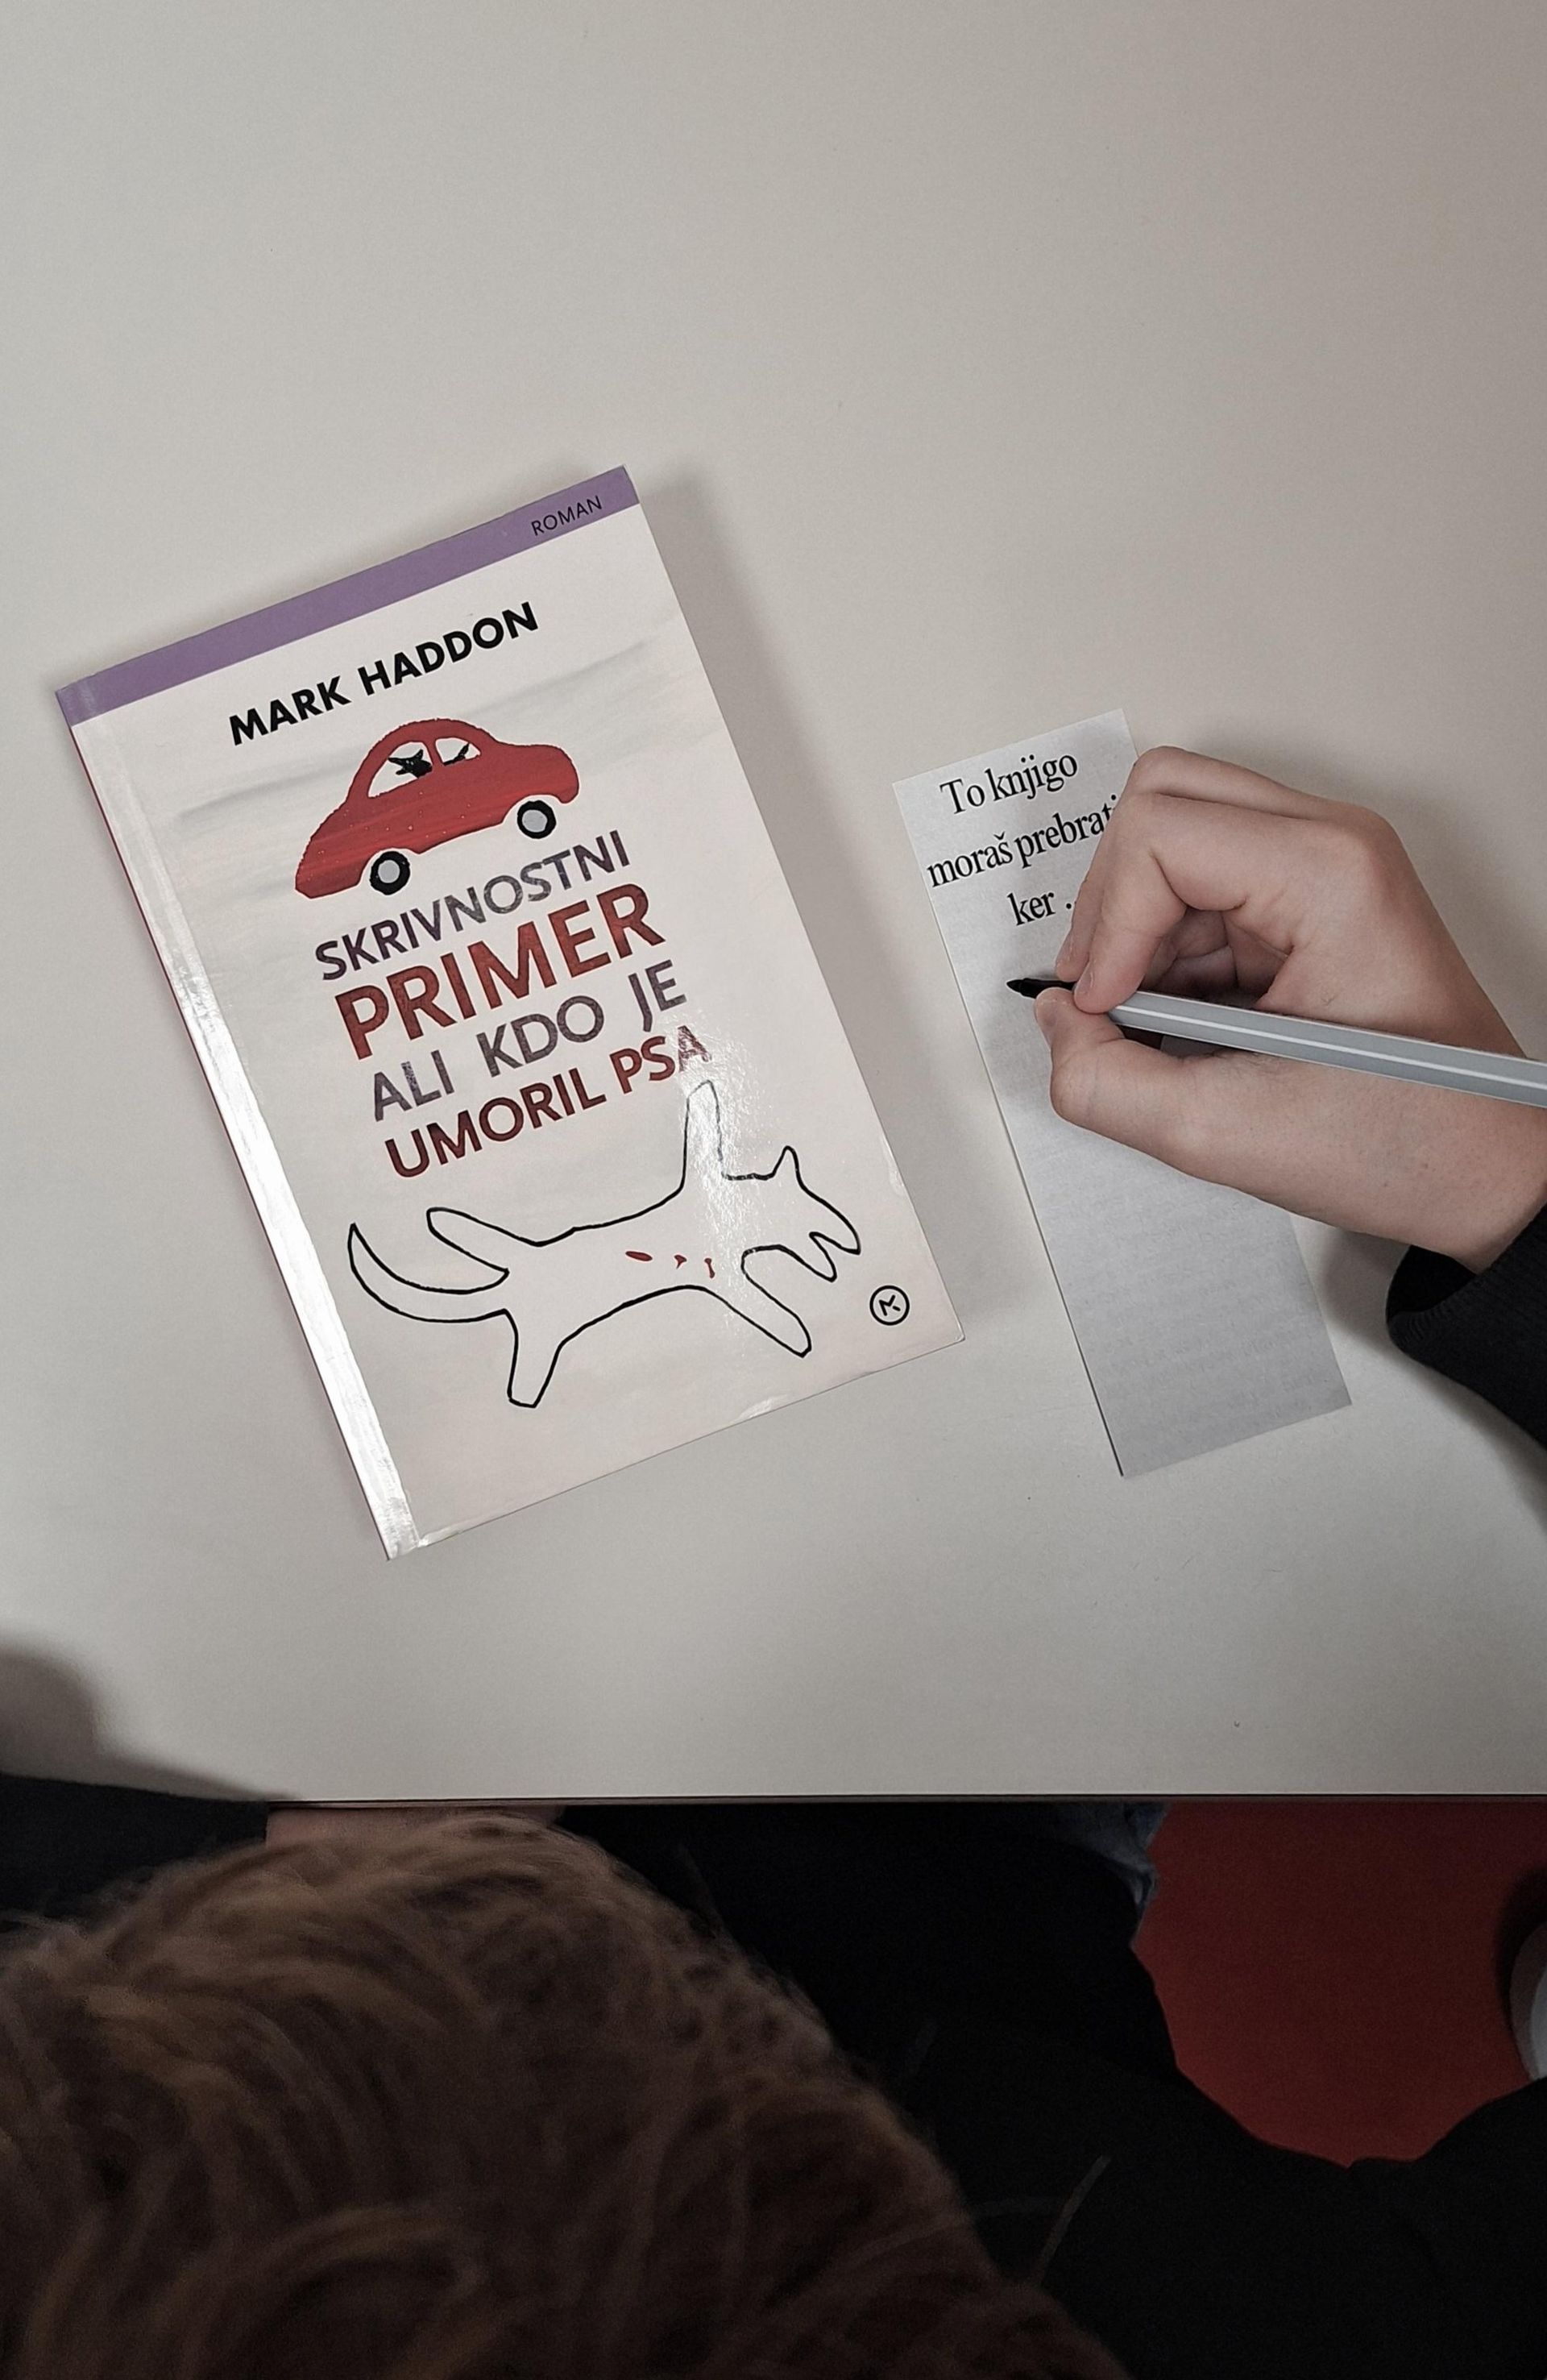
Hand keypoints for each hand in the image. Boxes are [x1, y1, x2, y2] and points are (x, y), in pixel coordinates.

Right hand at [1035, 748, 1546, 1269]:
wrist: (1484, 1171)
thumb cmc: (1406, 1140)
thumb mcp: (1220, 1132)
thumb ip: (1101, 1081)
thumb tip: (1056, 1024)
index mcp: (1330, 874)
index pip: (1158, 833)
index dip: (1108, 925)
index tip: (1105, 1007)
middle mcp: (1333, 843)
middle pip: (1163, 797)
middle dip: (1111, 900)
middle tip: (1106, 994)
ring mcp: (1325, 863)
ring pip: (1175, 838)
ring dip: (1138, 930)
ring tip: (1154, 1022)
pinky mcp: (1311, 897)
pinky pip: (1202, 886)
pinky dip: (1166, 948)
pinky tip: (1185, 1021)